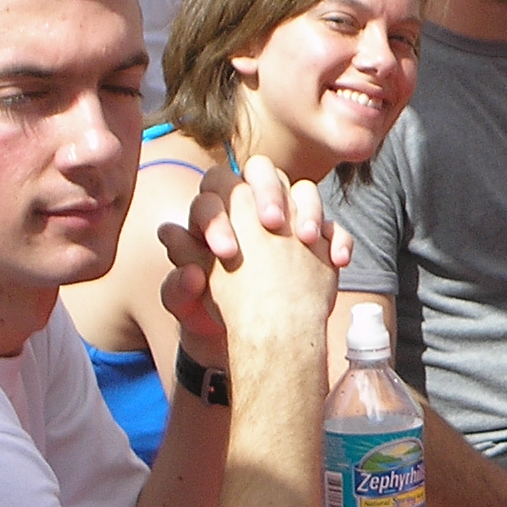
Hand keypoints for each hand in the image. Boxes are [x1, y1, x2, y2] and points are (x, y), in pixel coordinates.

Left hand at [160, 157, 351, 354]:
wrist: (264, 335)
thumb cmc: (225, 310)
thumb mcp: (197, 295)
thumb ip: (180, 264)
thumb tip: (167, 233)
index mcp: (223, 212)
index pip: (216, 186)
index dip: (219, 215)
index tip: (226, 252)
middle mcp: (255, 208)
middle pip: (263, 171)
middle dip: (268, 192)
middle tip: (272, 224)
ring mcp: (291, 220)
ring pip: (304, 190)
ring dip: (309, 209)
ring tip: (309, 239)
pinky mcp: (321, 241)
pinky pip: (335, 228)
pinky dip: (339, 241)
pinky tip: (339, 262)